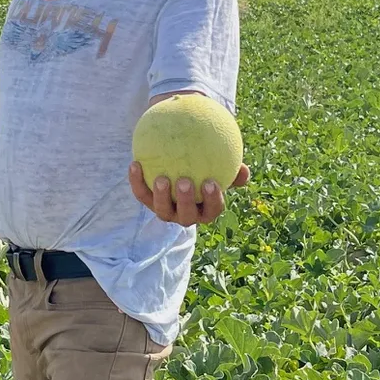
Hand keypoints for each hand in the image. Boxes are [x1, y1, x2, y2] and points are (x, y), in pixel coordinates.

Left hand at [129, 162, 249, 226]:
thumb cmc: (205, 165)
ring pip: (163, 211)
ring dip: (162, 196)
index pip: (212, 209)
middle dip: (186, 202)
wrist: (178, 165)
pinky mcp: (148, 203)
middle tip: (184, 181)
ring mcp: (166, 211)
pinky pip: (142, 194)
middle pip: (187, 216)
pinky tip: (135, 163)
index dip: (212, 200)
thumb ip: (232, 167)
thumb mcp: (220, 165)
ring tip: (161, 178)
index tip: (211, 182)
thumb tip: (244, 170)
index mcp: (206, 209)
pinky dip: (137, 181)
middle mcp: (186, 215)